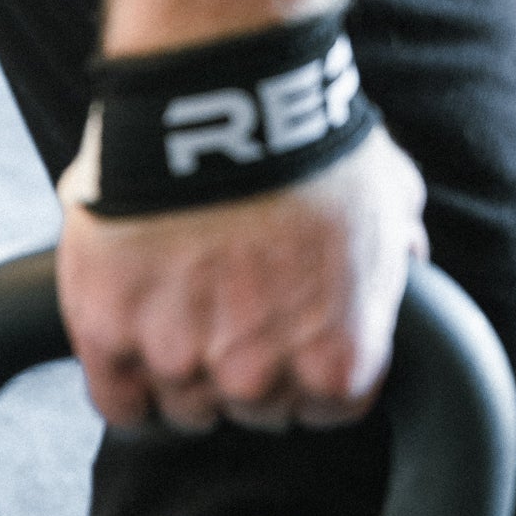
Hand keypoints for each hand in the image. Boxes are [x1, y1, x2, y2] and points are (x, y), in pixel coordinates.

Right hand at [55, 127, 428, 432]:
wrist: (225, 105)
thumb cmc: (315, 148)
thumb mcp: (392, 198)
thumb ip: (400, 247)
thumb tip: (406, 258)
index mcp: (340, 360)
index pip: (330, 408)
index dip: (315, 371)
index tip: (300, 343)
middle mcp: (260, 377)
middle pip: (256, 410)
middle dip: (254, 370)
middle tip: (241, 314)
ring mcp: (180, 361)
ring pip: (184, 410)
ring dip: (188, 374)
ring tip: (187, 316)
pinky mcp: (109, 334)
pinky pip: (117, 400)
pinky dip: (124, 382)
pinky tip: (136, 346)